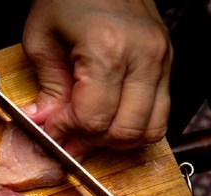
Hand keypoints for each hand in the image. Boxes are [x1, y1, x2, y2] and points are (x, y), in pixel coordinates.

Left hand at [22, 0, 171, 159]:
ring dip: (116, 139)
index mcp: (108, 49)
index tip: (51, 132)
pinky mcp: (168, 62)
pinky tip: (111, 119)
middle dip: (92, 142)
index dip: (67, 133)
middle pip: (124, 130)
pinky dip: (135, 126)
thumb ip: (47, 88)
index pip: (93, 118)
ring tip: (91, 131)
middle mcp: (143, 56)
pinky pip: (161, 113)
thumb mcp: (41, 38)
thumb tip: (44, 125)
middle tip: (68, 138)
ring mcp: (162, 60)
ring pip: (149, 130)